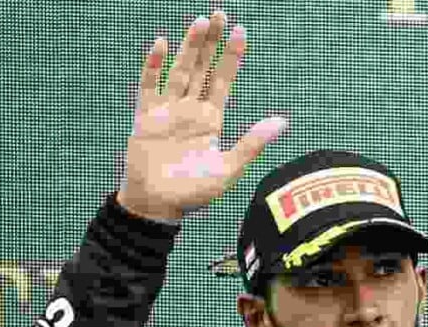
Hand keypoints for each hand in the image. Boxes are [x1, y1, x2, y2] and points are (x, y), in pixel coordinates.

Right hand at [118, 11, 287, 219]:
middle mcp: (189, 111)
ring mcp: (166, 112)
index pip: (223, 81)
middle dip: (211, 42)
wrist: (158, 207)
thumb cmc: (193, 194)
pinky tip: (163, 45)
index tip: (241, 31)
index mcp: (210, 121)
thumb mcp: (228, 169)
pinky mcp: (145, 118)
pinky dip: (154, 66)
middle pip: (202, 69)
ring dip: (189, 47)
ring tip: (200, 22)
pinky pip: (149, 86)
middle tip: (220, 13)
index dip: (231, 57)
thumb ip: (252, 143)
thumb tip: (282, 122)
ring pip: (180, 71)